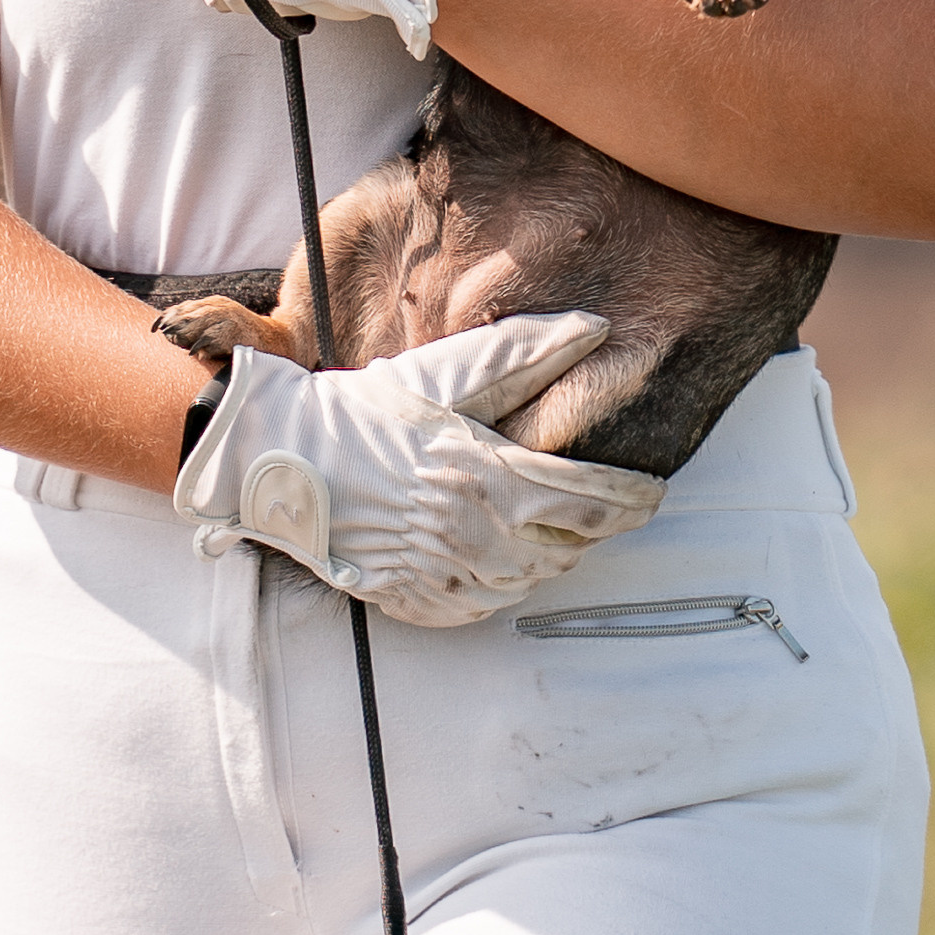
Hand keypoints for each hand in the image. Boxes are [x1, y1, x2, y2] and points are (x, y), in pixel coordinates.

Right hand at [172, 319, 664, 625]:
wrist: (281, 462)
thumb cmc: (364, 413)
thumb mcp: (444, 374)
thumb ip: (523, 353)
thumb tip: (593, 328)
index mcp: (488, 476)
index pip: (591, 501)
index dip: (632, 500)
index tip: (652, 495)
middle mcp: (472, 535)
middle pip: (568, 547)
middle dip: (593, 528)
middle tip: (598, 508)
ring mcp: (442, 575)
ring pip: (528, 581)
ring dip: (548, 556)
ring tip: (545, 528)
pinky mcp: (413, 601)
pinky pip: (480, 607)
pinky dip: (500, 586)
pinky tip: (495, 559)